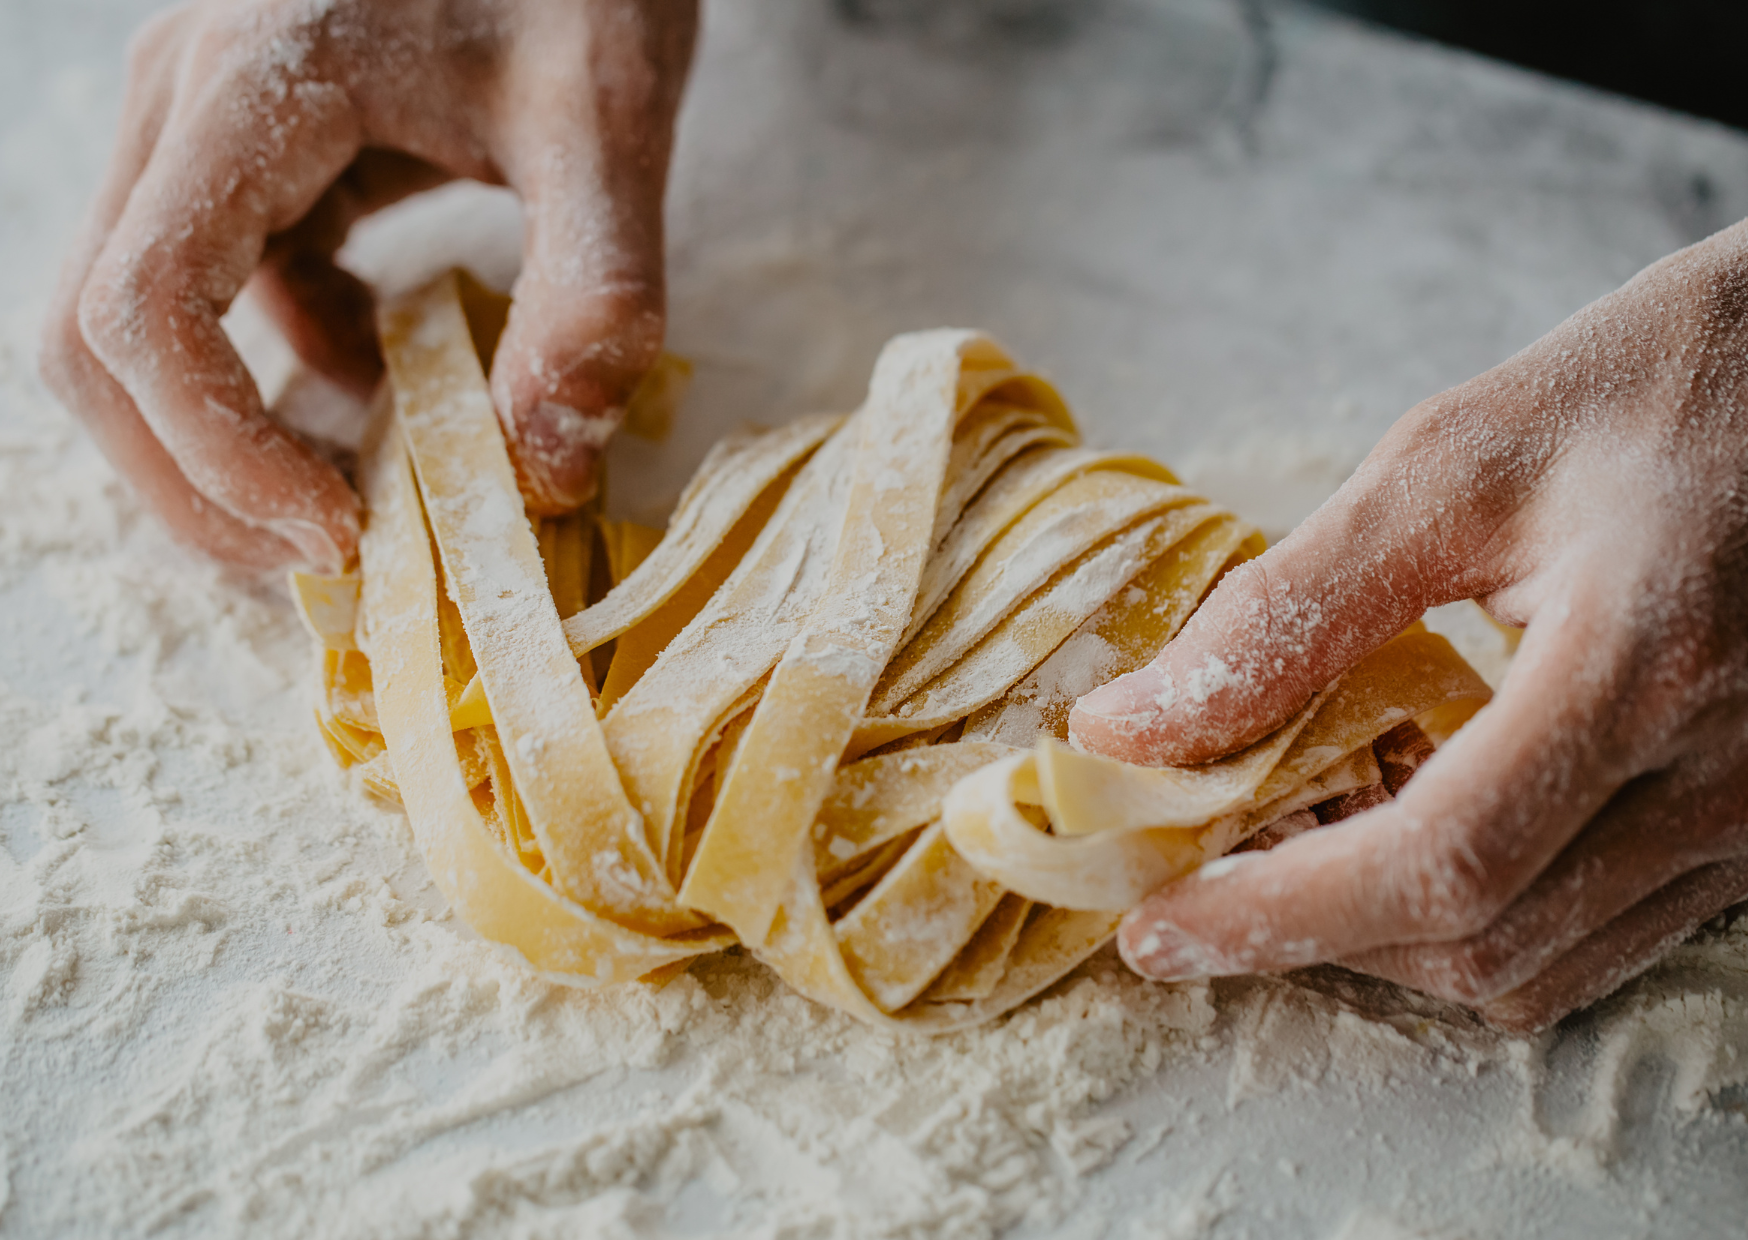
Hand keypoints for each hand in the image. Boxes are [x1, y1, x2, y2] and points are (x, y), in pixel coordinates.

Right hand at [40, 0, 696, 571]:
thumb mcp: (608, 120)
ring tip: (354, 497)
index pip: (147, 310)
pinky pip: (208, 290)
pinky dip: (275, 368)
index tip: (342, 530)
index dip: (218, 453)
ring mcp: (198, 126)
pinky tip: (380, 378)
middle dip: (191, 476)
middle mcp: (184, 105)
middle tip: (324, 553)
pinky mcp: (239, 152)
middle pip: (96, 337)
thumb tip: (546, 470)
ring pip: (134, 323)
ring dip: (221, 436)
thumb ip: (594, 291)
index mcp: (251, 88)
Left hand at [1069, 220, 1747, 1031]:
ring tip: (1283, 848)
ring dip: (1383, 938)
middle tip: (1195, 878)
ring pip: (1536, 966)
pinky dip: (1468, 917)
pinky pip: (1594, 936)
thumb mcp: (1450, 462)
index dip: (1280, 914)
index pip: (1441, 862)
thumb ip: (1287, 606)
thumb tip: (1126, 727)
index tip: (1155, 928)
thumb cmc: (1650, 391)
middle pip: (1482, 941)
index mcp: (1642, 662)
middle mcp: (1724, 775)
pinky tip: (1395, 829)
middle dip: (1311, 934)